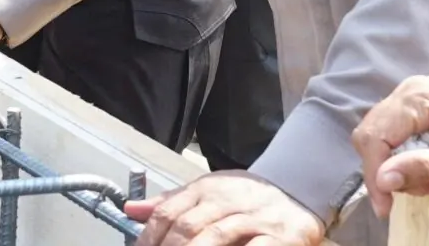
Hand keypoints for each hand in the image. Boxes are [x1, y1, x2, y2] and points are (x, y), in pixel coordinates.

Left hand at [126, 172, 324, 245]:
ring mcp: (252, 220)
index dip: (150, 236)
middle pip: (188, 226)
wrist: (296, 190)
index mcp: (206, 189)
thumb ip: (171, 202)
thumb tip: (132, 210)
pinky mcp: (278, 239)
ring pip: (216, 236)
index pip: (169, 211)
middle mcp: (227, 201)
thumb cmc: (246, 196)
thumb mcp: (207, 191)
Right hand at [353, 76, 428, 217]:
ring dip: (403, 169)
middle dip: (391, 172)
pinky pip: (400, 139)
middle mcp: (408, 94)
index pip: (374, 136)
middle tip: (425, 191)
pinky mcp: (420, 111)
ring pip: (384, 140)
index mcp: (417, 99)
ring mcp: (413, 100)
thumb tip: (383, 180)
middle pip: (373, 136)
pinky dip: (411, 161)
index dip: (375, 173)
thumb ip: (422, 167)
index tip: (386, 207)